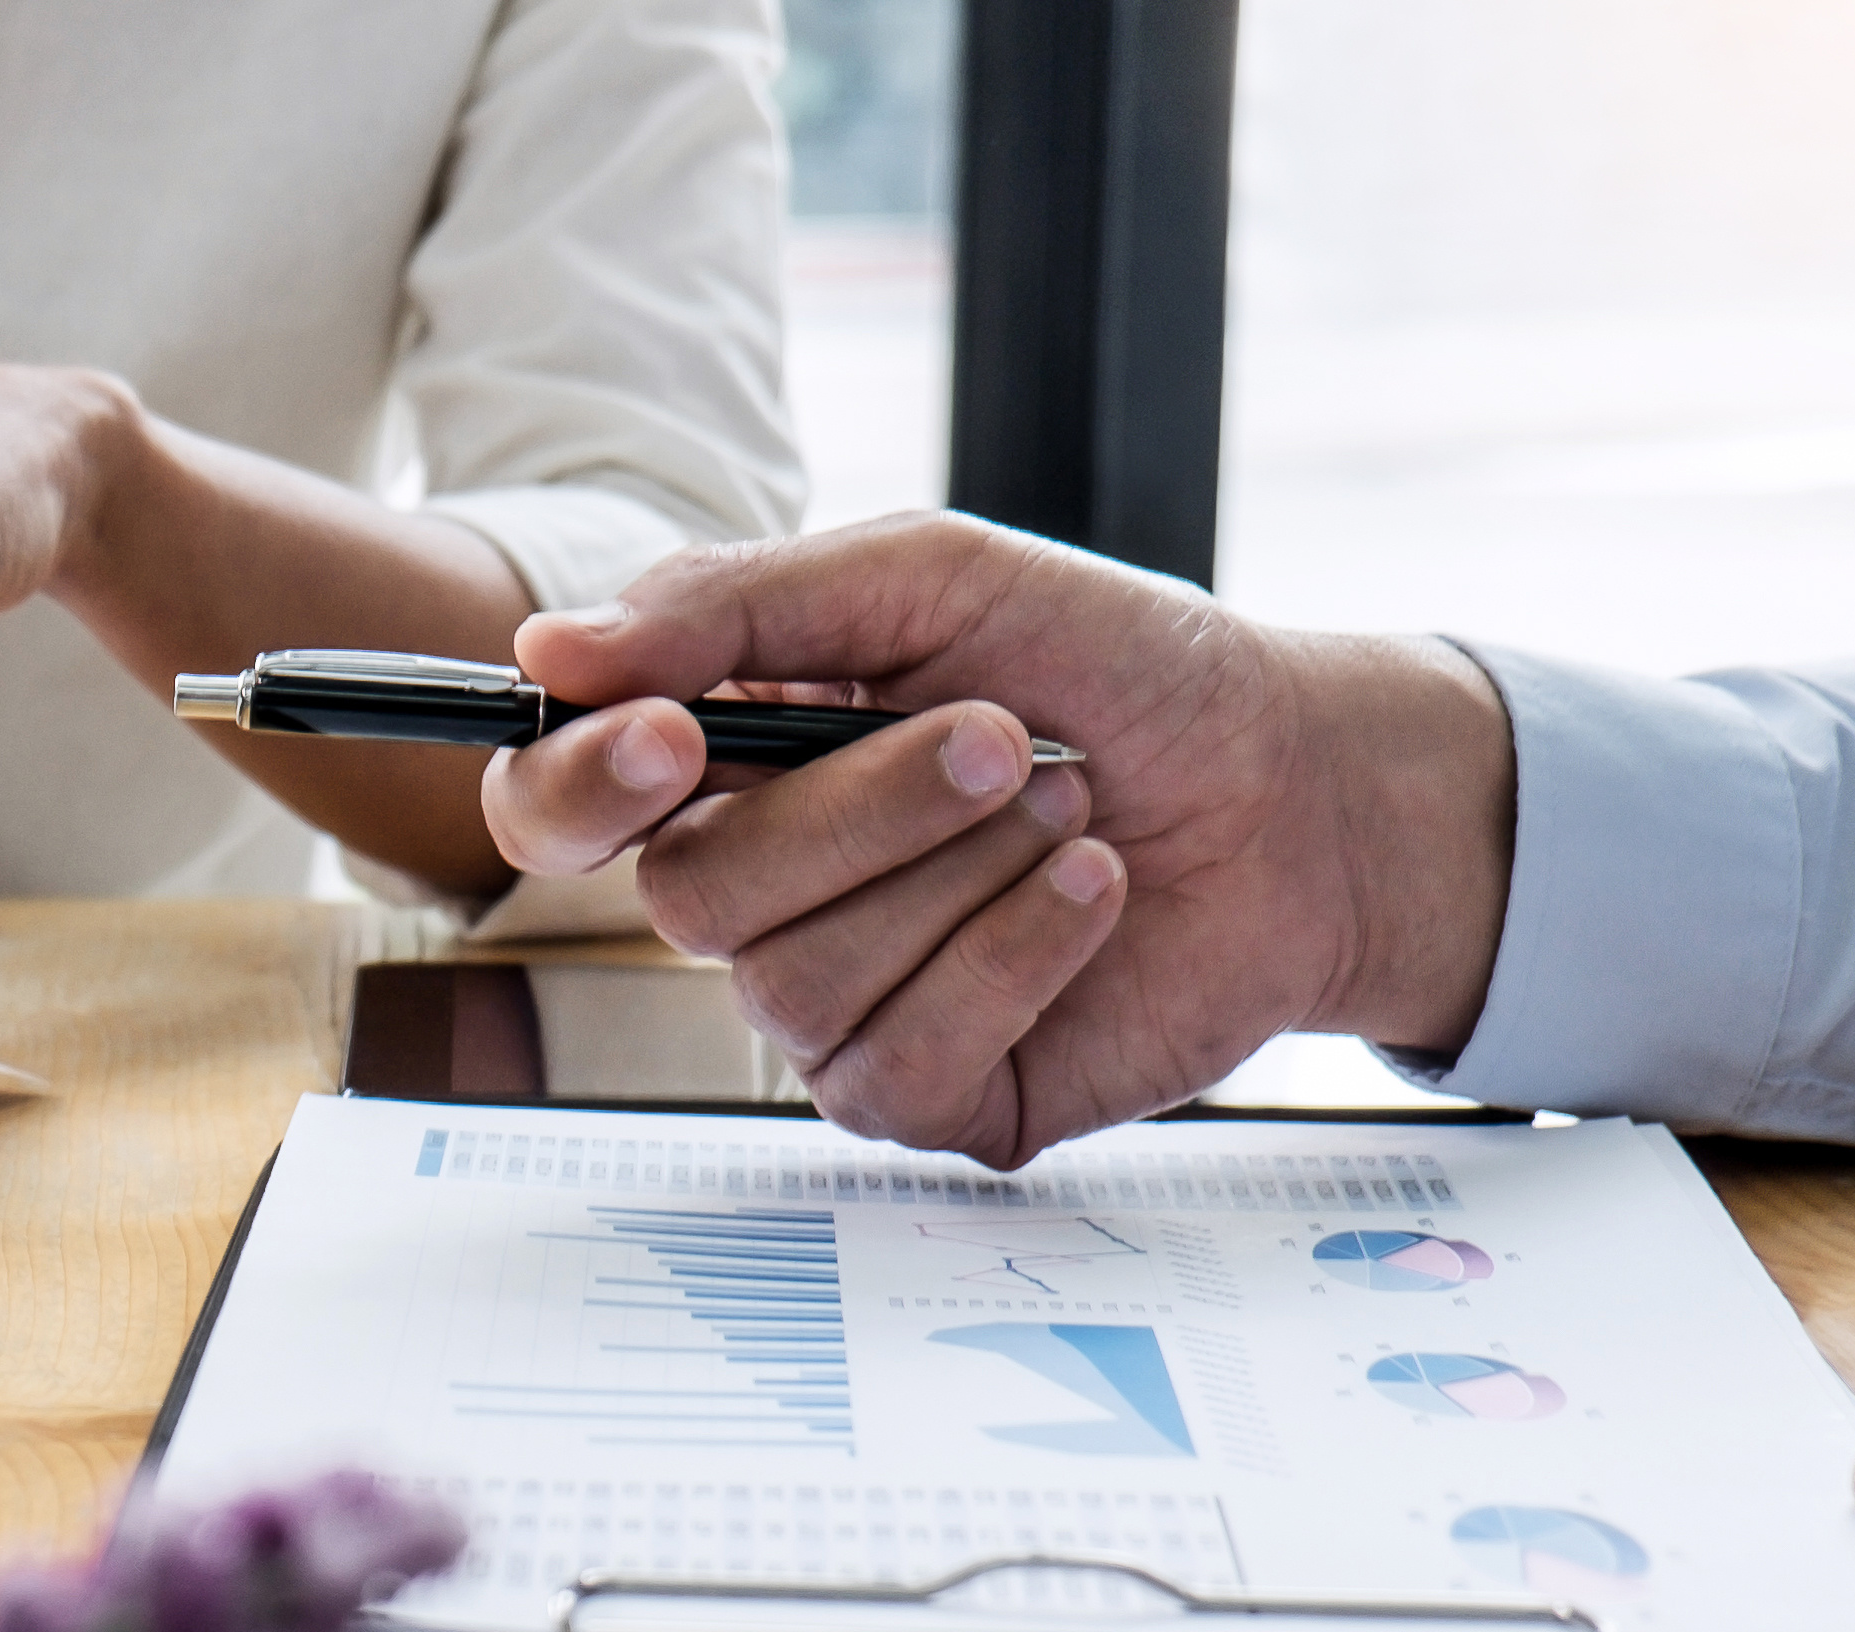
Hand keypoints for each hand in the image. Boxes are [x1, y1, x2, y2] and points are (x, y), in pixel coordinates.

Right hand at [475, 512, 1516, 1165]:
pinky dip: (1014, 957)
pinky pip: (900, 1059)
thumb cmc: (1116, 672)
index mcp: (723, 767)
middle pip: (691, 895)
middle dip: (858, 808)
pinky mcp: (933, 1096)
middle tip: (1000, 738)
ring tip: (1071, 808)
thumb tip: (554, 646)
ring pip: (794, 985)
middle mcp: (757, 898)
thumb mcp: (931, 581)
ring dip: (958, 877)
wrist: (1300, 787)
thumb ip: (739, 605)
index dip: (575, 787)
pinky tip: (1091, 895)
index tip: (666, 736)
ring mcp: (836, 1011)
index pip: (554, 806)